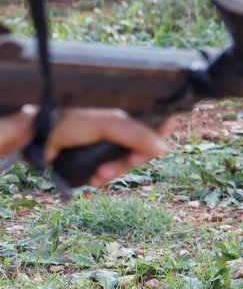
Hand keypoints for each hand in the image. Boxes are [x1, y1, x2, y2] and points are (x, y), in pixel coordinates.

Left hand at [0, 107, 171, 187]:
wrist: (35, 136)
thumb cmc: (67, 119)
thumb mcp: (106, 123)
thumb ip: (135, 133)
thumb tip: (162, 148)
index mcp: (126, 111)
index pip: (156, 120)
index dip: (160, 134)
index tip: (157, 146)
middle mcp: (119, 127)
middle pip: (143, 146)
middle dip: (133, 158)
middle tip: (126, 162)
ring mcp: (106, 143)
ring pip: (126, 162)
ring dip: (116, 170)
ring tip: (100, 174)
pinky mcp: (94, 158)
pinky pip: (110, 172)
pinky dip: (104, 177)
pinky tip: (94, 177)